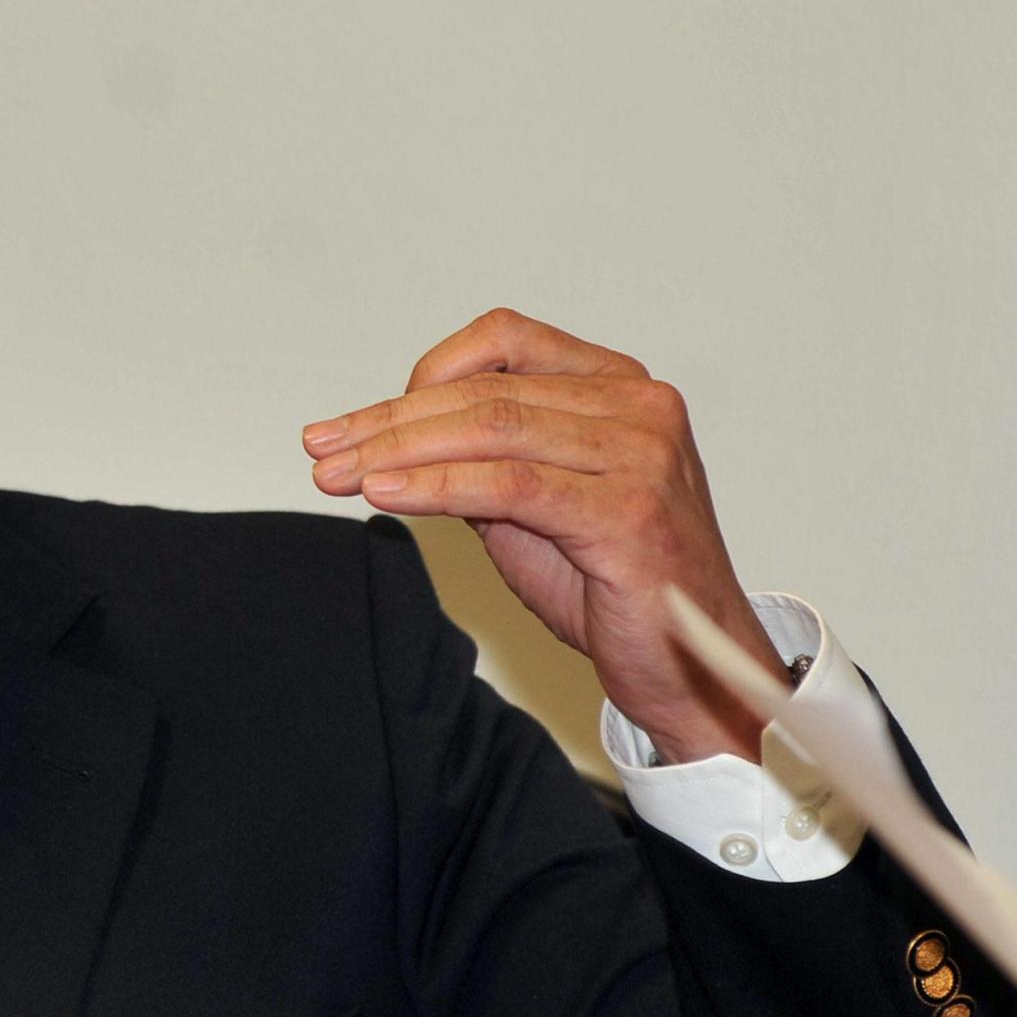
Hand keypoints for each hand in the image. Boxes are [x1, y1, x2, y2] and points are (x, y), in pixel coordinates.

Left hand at [302, 308, 787, 763]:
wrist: (694, 672)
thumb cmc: (616, 589)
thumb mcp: (530, 509)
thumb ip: (479, 460)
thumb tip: (392, 438)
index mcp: (620, 388)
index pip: (503, 344)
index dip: (421, 376)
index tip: (357, 422)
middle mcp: (639, 407)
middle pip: (484, 391)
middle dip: (387, 422)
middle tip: (322, 449)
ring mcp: (641, 455)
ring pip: (488, 429)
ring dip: (396, 451)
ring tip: (337, 473)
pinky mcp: (628, 511)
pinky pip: (506, 483)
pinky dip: (433, 486)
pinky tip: (384, 493)